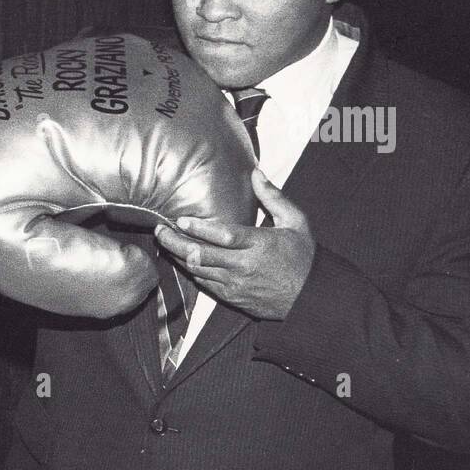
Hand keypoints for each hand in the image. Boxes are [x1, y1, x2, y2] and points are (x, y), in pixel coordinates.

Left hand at [153, 169, 314, 320]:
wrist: (311, 296)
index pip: (224, 236)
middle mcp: (244, 266)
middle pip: (201, 255)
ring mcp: (236, 284)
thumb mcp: (295, 221)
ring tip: (165, 243)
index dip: (199, 229)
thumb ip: (273, 197)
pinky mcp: (232, 297)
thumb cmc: (303, 255)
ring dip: (178, 257)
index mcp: (260, 244)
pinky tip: (182, 260)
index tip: (179, 221)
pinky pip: (204, 284)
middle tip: (159, 231)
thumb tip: (255, 172)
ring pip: (198, 271)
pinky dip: (191, 271)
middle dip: (175, 243)